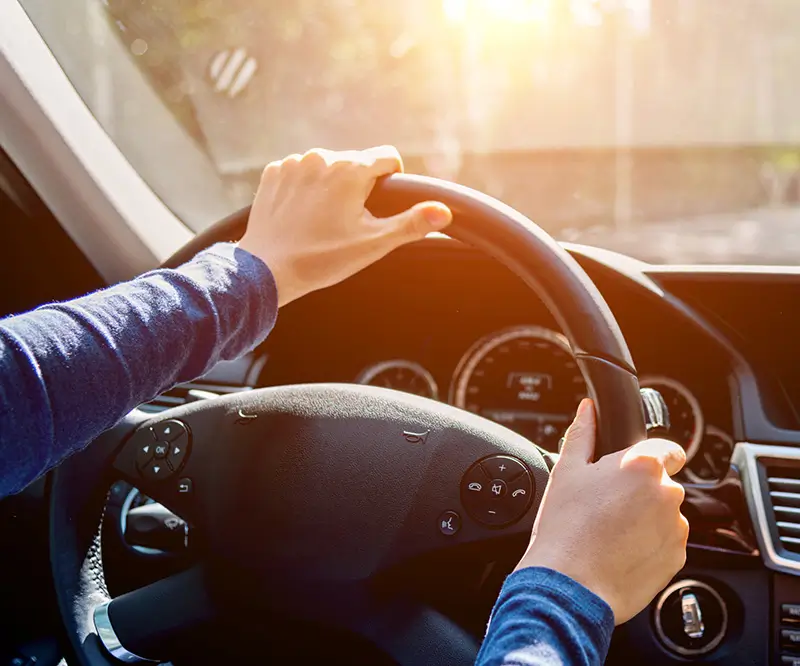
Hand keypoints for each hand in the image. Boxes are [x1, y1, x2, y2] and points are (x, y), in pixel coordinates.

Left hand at [238, 146, 451, 305]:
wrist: (267, 270)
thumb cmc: (322, 258)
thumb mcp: (373, 244)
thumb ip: (411, 224)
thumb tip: (444, 211)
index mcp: (350, 168)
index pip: (388, 157)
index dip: (391, 181)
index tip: (379, 207)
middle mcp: (320, 156)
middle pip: (356, 163)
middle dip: (359, 187)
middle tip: (348, 223)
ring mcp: (293, 163)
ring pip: (327, 167)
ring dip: (331, 187)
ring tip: (322, 222)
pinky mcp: (273, 173)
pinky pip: (300, 173)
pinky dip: (305, 189)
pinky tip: (301, 216)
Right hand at [515, 398, 688, 624]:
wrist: (571, 585)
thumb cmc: (565, 528)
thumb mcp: (567, 471)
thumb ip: (583, 433)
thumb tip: (588, 409)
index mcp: (642, 465)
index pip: (668, 448)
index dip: (649, 456)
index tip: (630, 470)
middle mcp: (667, 493)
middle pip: (661, 482)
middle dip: (639, 490)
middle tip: (606, 505)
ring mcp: (676, 528)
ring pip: (664, 513)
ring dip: (646, 518)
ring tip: (610, 531)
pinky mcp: (677, 558)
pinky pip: (666, 542)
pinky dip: (649, 544)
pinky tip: (620, 550)